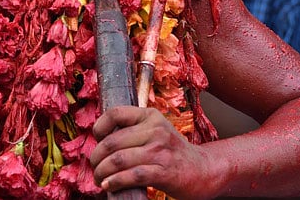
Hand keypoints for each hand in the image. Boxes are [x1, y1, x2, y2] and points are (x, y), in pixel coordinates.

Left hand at [90, 106, 218, 199]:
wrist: (204, 170)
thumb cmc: (174, 153)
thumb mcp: (157, 131)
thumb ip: (134, 130)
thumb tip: (101, 140)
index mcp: (151, 116)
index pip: (116, 113)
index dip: (100, 126)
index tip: (97, 139)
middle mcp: (156, 130)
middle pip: (113, 141)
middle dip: (96, 157)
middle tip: (95, 166)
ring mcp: (160, 151)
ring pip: (119, 160)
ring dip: (102, 172)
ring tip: (100, 178)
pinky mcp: (164, 172)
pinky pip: (132, 176)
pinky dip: (115, 181)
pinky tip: (109, 185)